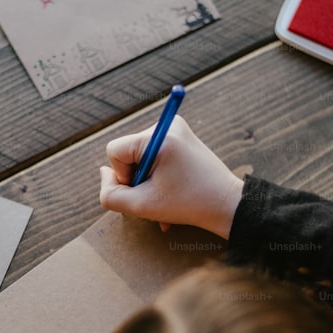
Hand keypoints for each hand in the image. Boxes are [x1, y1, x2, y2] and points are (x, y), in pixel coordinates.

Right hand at [99, 116, 242, 239]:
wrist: (228, 205)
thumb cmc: (188, 205)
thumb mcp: (141, 207)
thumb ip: (111, 194)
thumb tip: (104, 172)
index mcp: (158, 138)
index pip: (114, 150)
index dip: (122, 176)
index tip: (145, 190)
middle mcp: (168, 125)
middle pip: (128, 153)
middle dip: (137, 180)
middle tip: (157, 198)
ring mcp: (177, 129)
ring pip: (141, 157)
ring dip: (148, 182)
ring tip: (165, 200)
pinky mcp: (182, 137)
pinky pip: (155, 155)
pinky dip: (158, 176)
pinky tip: (170, 195)